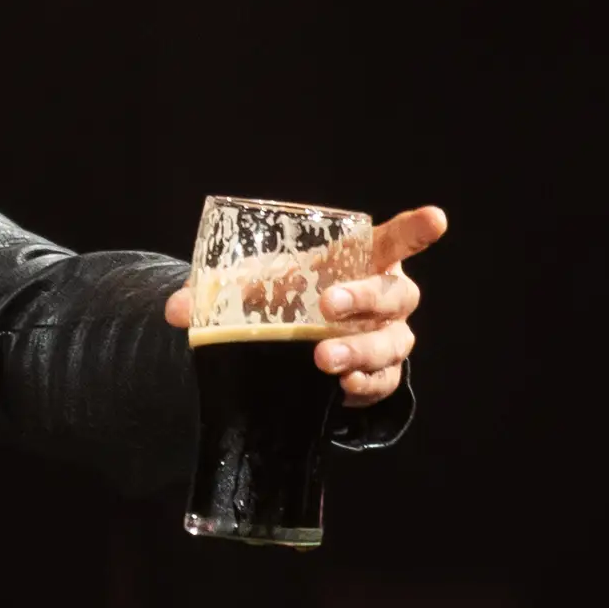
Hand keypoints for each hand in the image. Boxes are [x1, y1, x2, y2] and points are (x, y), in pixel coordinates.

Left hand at [162, 204, 446, 405]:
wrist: (295, 343)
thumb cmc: (285, 296)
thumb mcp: (251, 288)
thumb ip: (215, 294)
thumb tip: (173, 310)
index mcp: (362, 261)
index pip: (394, 242)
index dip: (414, 230)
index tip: (435, 218)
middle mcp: (386, 298)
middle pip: (396, 296)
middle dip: (365, 299)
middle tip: (329, 306)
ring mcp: (390, 338)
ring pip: (392, 344)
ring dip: (359, 351)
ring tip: (324, 361)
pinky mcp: (381, 376)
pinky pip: (384, 383)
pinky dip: (364, 386)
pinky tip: (341, 389)